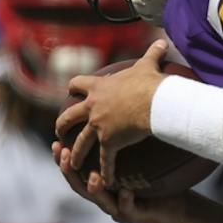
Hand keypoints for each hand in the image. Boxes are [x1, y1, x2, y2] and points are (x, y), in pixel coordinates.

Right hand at [51, 142, 188, 222]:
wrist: (177, 207)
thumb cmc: (156, 182)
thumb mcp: (136, 160)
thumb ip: (121, 143)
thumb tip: (113, 112)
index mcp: (101, 184)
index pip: (76, 170)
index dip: (63, 158)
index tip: (56, 141)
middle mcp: (105, 198)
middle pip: (79, 186)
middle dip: (69, 171)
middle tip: (64, 154)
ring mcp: (118, 208)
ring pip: (100, 200)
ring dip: (94, 188)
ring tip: (93, 177)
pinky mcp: (135, 216)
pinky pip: (127, 209)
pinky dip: (125, 201)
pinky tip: (125, 192)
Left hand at [56, 39, 166, 185]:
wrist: (155, 102)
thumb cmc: (151, 83)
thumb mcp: (148, 65)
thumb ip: (152, 54)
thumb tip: (162, 41)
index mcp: (99, 88)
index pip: (77, 84)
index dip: (74, 88)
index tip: (72, 91)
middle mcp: (93, 107)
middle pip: (68, 116)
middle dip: (62, 125)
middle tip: (60, 132)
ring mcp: (98, 126)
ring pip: (80, 142)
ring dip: (75, 153)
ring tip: (72, 163)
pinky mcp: (109, 142)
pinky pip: (104, 160)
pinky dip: (105, 171)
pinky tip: (106, 181)